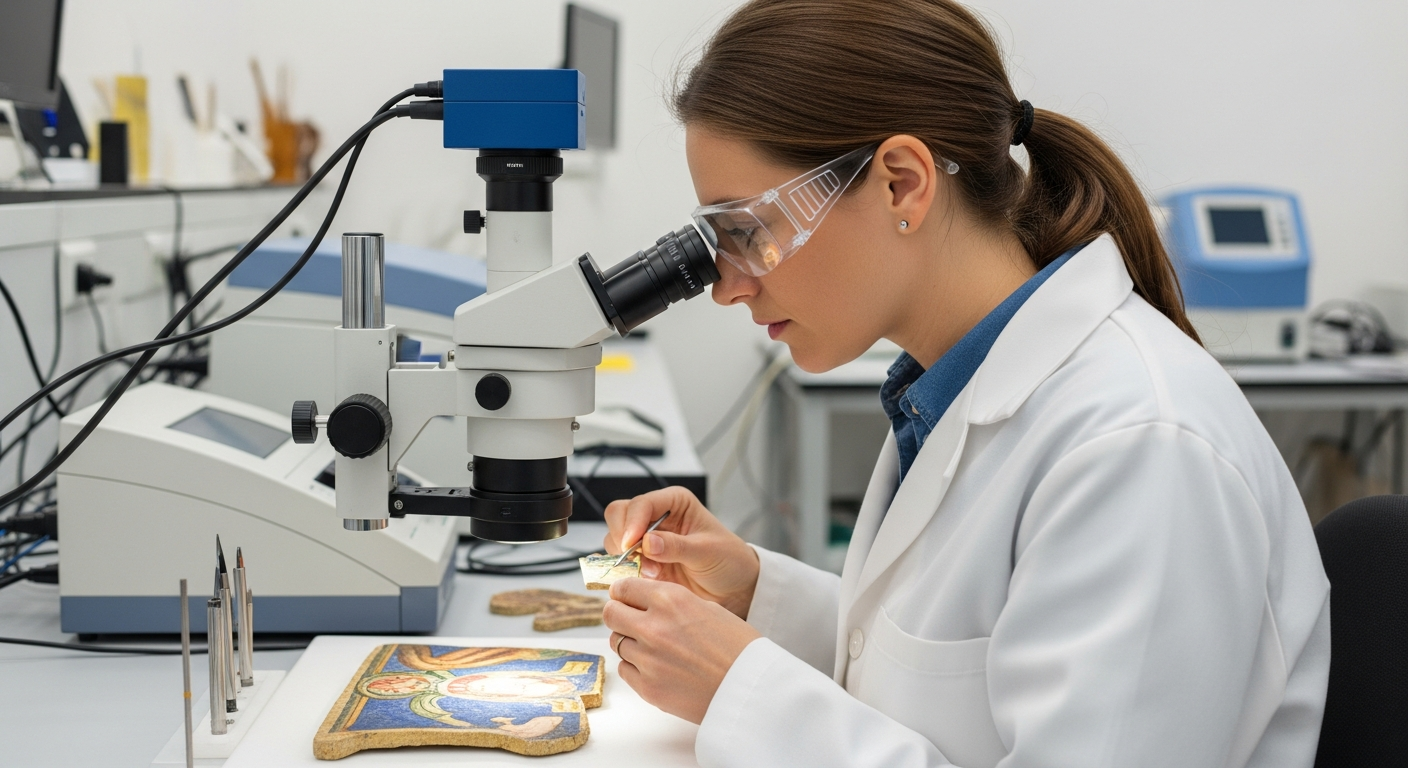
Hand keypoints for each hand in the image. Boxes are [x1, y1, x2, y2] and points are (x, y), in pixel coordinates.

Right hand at [603, 486, 759, 618]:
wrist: (733, 588)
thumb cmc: (728, 560)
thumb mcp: (707, 552)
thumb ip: (677, 546)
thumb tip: (648, 542)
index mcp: (675, 502)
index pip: (641, 504)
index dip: (632, 522)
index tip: (631, 544)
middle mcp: (656, 517)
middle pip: (619, 515)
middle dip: (622, 538)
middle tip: (637, 561)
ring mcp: (646, 540)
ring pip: (615, 540)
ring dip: (626, 558)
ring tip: (653, 574)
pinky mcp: (642, 561)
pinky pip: (619, 562)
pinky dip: (624, 572)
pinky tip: (644, 580)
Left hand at [604, 577, 761, 723]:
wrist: (751, 689)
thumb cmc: (737, 648)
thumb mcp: (707, 608)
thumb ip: (672, 603)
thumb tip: (645, 601)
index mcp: (670, 600)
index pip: (623, 587)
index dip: (623, 592)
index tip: (626, 597)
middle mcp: (653, 626)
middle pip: (610, 613)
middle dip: (618, 614)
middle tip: (630, 620)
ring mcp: (647, 659)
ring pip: (616, 642)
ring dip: (629, 642)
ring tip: (653, 647)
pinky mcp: (647, 687)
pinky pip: (625, 669)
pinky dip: (635, 667)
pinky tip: (658, 667)